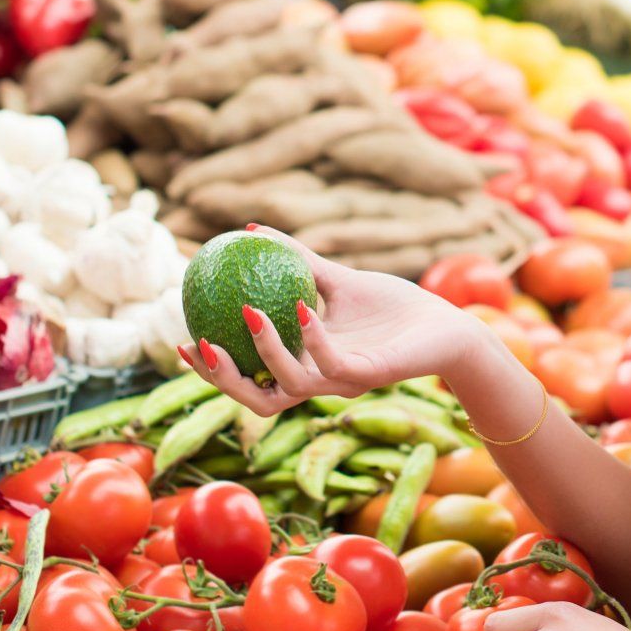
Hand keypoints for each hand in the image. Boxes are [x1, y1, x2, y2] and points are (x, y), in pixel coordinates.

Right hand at [177, 225, 489, 416]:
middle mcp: (320, 381)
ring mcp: (343, 381)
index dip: (212, 370)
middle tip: (200, 343)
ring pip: (289, 386)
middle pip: (258, 400)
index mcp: (306, 365)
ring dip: (265, 353)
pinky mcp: (370, 375)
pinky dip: (312, 336)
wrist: (446, 322)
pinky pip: (333, 361)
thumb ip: (299, 262)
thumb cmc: (393, 307)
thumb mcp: (338, 280)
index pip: (249, 379)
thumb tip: (252, 230)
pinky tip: (300, 305)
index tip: (183, 339)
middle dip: (224, 381)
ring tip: (249, 312)